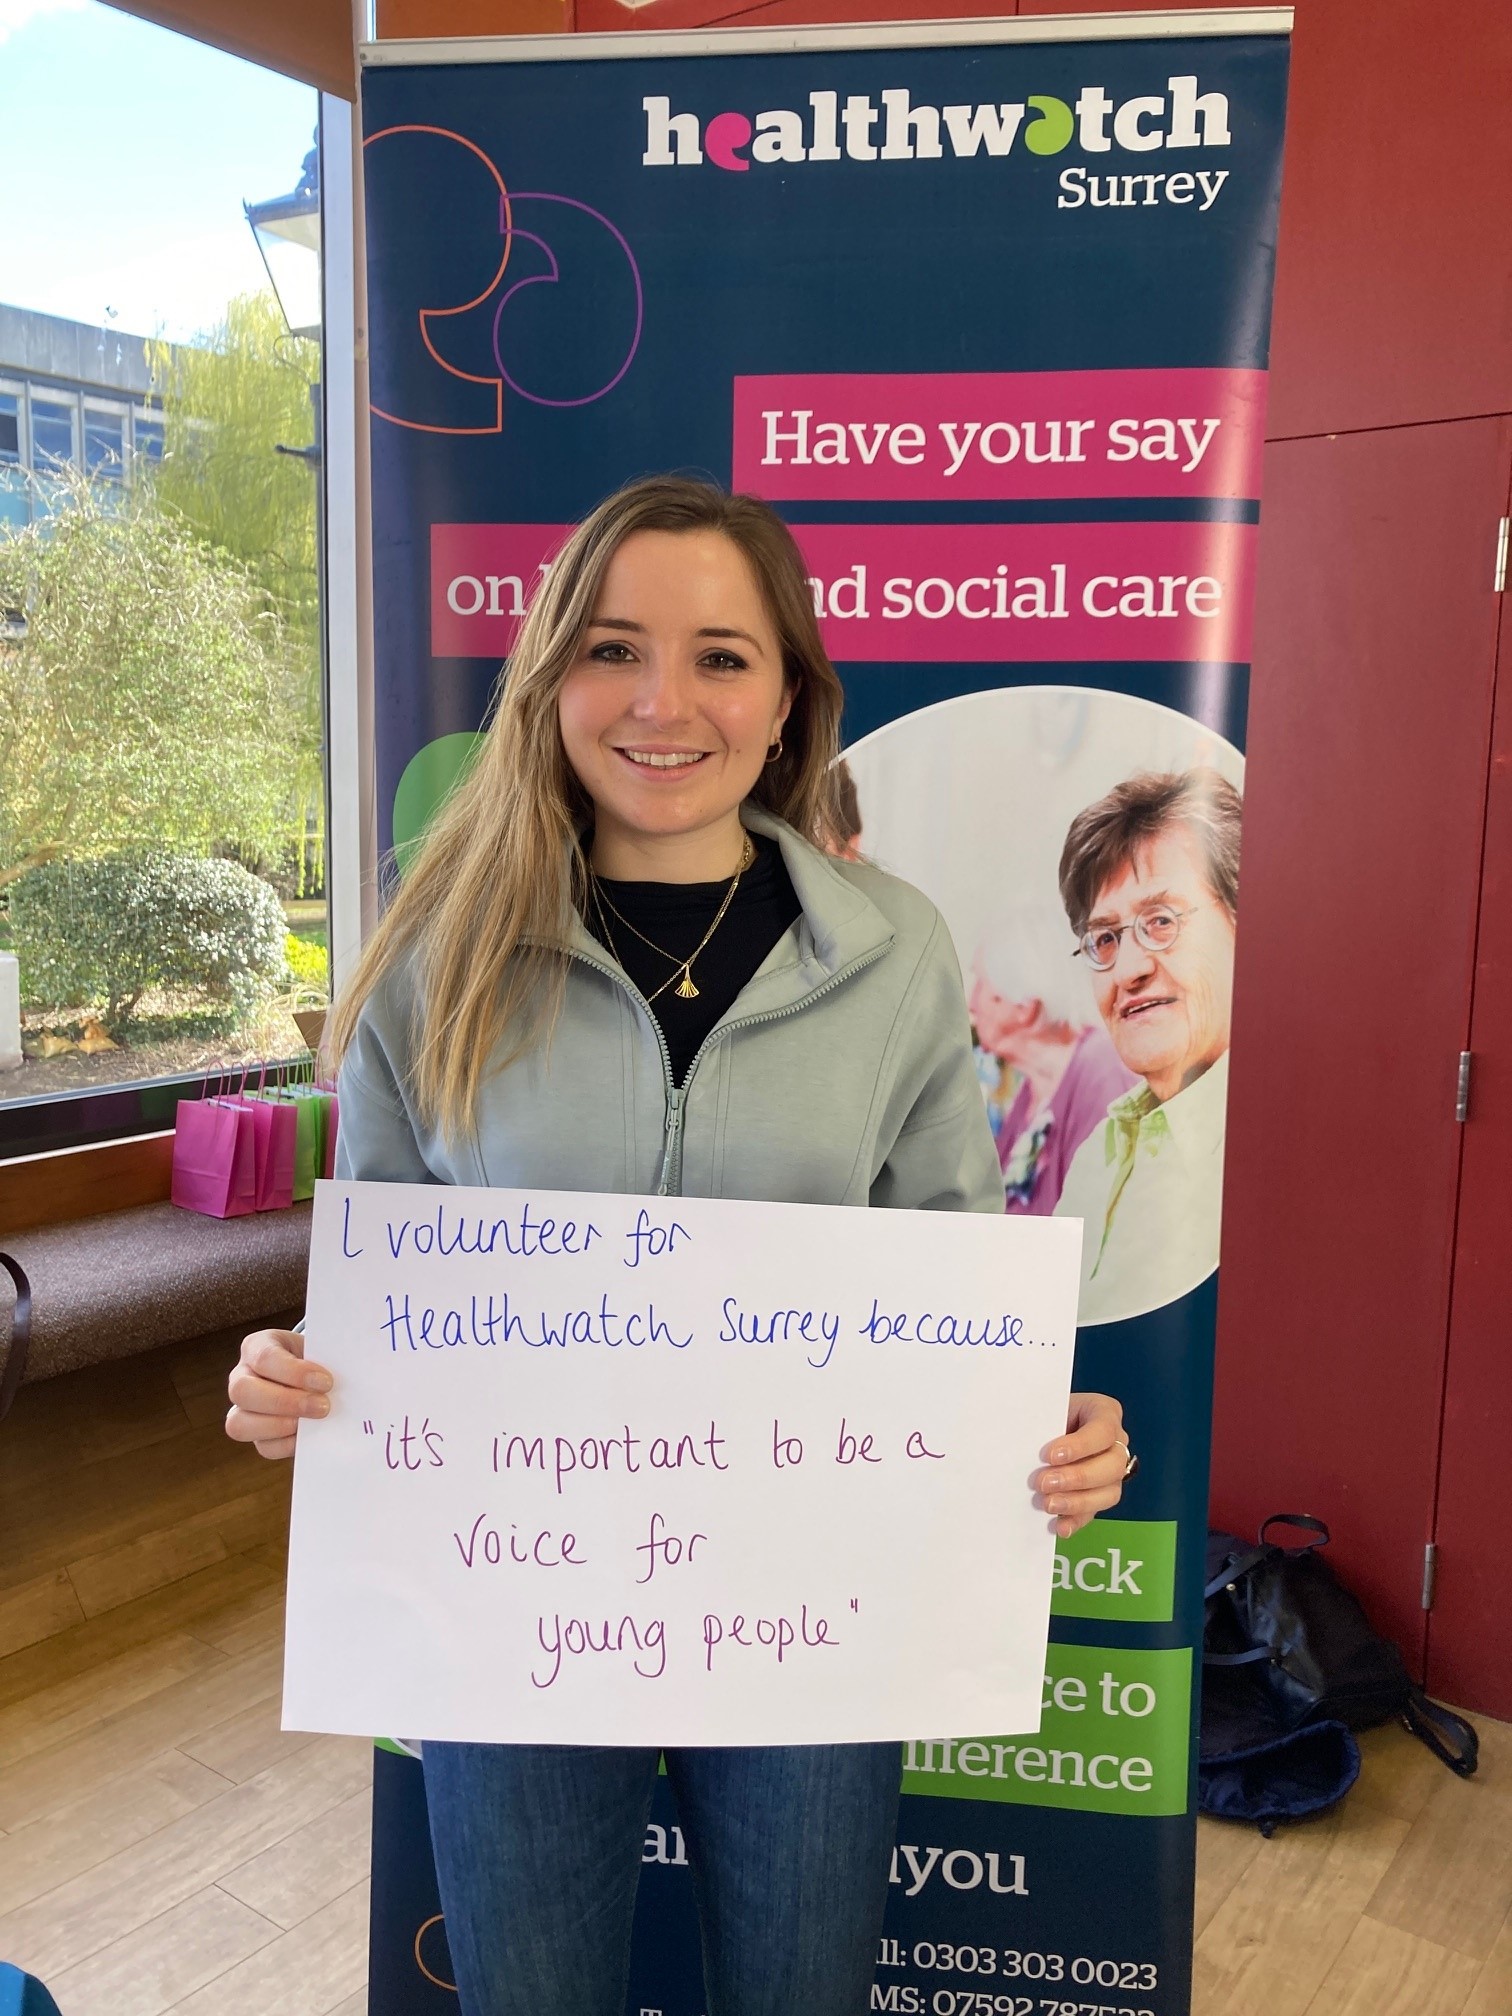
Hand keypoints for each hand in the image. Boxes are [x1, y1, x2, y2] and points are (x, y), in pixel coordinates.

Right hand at [226, 1328, 332, 1460]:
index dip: (294, 1372)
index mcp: (256, 1346)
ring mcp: (242, 1408)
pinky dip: (287, 1445)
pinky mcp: (255, 1434)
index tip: (326, 1381)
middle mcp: (241, 1376)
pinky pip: (262, 1446)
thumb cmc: (315, 1356)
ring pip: (239, 1424)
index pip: (264, 1357)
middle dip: (285, 1402)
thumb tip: (355, 1373)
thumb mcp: (319, 1346)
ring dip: (280, 1426)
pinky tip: (308, 1436)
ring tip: (312, 1422)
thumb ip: (329, 1356)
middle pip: (242, 1391)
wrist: (313, 1371)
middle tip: (323, 1407)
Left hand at [1032, 1391, 1128, 1538]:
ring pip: (1109, 1493)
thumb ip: (1044, 1421)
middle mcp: (1116, 1444)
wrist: (1045, 1425)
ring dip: (1077, 1502)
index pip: (1102, 1431)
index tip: (1049, 1455)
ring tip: (1048, 1504)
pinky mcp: (1100, 1495)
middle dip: (1077, 1477)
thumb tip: (1023, 1440)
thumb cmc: (1047, 1412)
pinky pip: (1095, 1513)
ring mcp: (1112, 1472)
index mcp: (1105, 1413)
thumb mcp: (1048, 1407)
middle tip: (1043, 1482)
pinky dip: (1076, 1520)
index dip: (1079, 1446)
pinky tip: (1059, 1526)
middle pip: (1112, 1465)